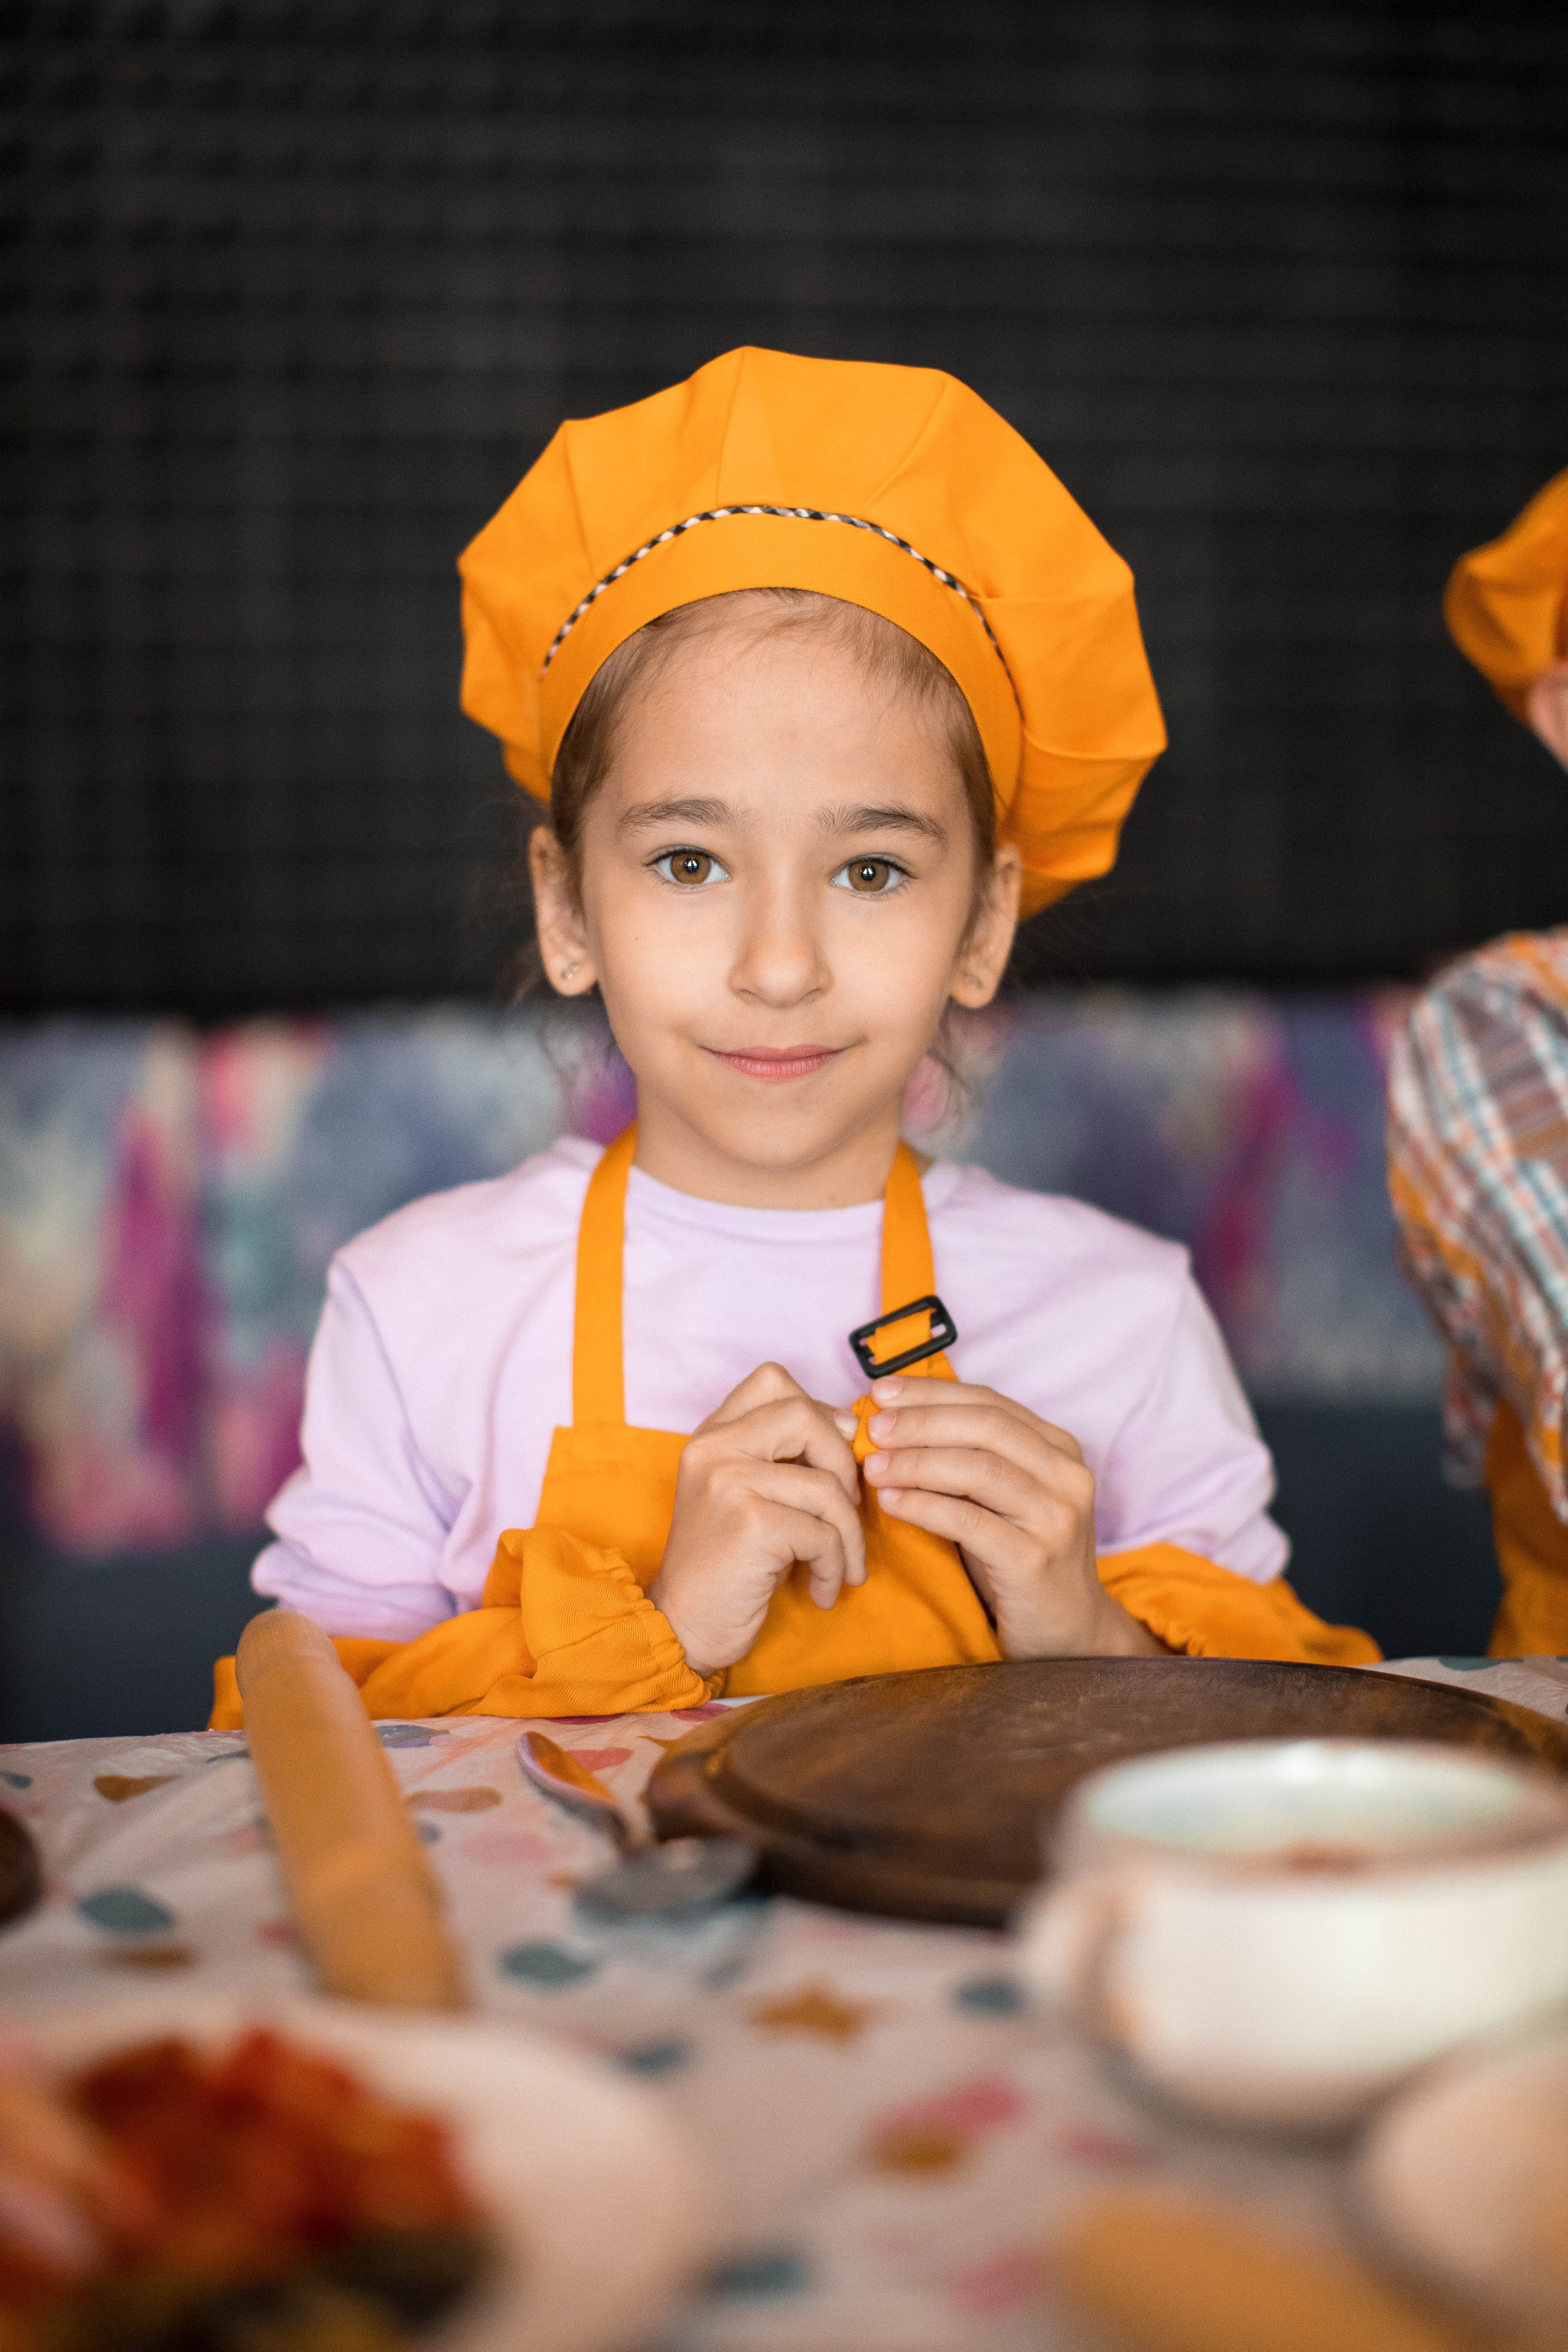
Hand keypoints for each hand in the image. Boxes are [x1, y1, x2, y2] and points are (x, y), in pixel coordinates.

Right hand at [650, 1363, 865, 1676]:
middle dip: (843, 1465)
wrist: (682, 1626)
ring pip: (826, 1487)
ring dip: (850, 1535)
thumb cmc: (727, 1564)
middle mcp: (714, 1449)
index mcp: (712, 1435)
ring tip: (843, 1566)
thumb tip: (849, 1425)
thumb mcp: (743, 1494)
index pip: (772, 1379)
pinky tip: (822, 1589)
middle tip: (845, 1512)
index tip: (831, 1456)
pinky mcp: (749, 1524)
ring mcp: (728, 1482)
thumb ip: (779, 1455)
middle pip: (806, 1416)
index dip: (819, 1408)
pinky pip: (824, 1534)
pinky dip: (835, 1566)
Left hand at [861, 1377, 1163, 1658]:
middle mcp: (1067, 1477)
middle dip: (921, 1422)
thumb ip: (966, 1458)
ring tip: (872, 1466)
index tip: (880, 1392)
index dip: (931, 1393)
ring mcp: (1057, 1518)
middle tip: (872, 1428)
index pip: (990, 1403)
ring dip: (916, 1462)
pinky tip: (890, 1501)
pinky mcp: (1036, 1560)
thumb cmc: (1019, 1557)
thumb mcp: (1002, 1499)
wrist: (1067, 1632)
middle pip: (985, 1428)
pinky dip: (924, 1506)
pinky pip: (969, 1522)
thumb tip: (890, 1422)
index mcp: (1060, 1450)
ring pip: (977, 1470)